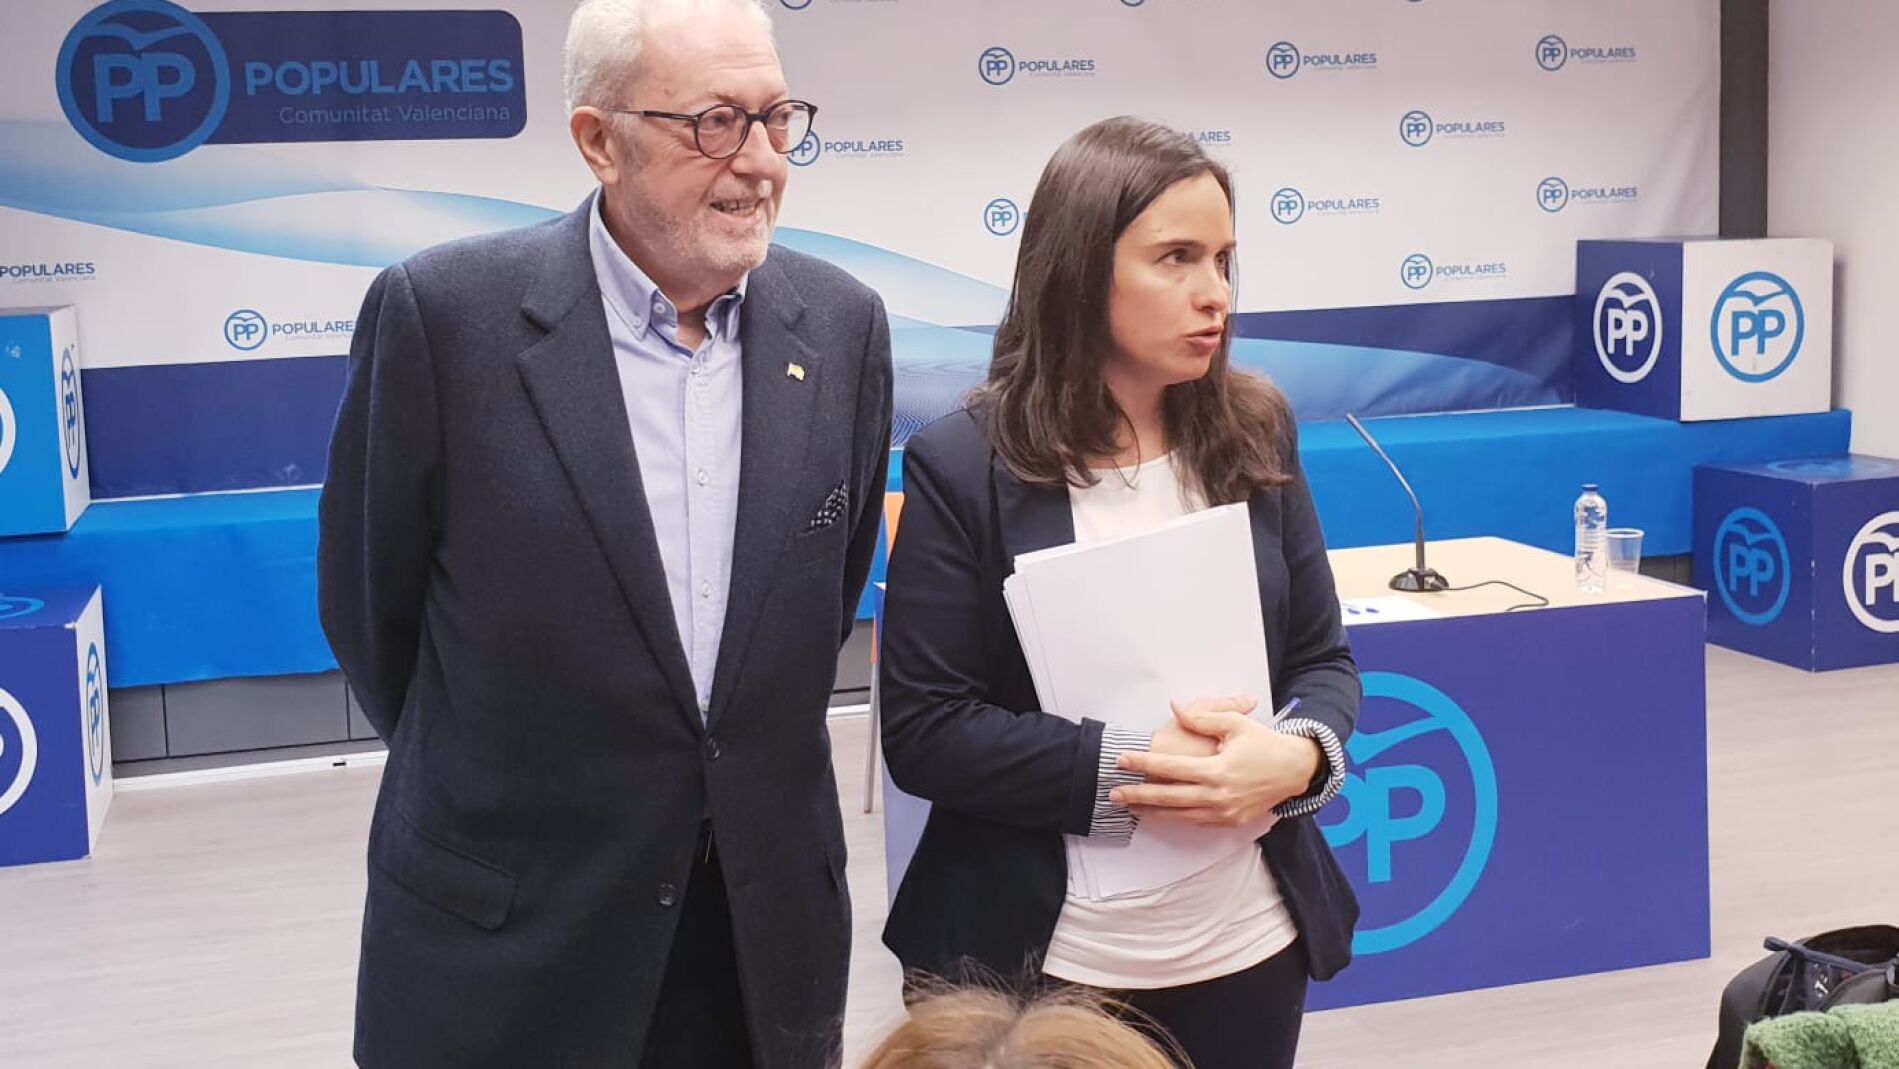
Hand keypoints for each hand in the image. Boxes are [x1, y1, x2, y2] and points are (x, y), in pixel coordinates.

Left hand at [1111, 696, 1321, 826]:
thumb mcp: (1235, 723)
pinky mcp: (1231, 822)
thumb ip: (1202, 717)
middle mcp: (1219, 795)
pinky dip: (1175, 818)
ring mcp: (1225, 812)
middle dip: (1138, 795)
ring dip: (1152, 811)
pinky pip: (1196, 822)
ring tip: (1129, 806)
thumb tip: (1174, 708)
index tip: (1121, 760)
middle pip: (1169, 797)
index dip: (1143, 762)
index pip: (1170, 767)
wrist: (1296, 770)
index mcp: (1217, 770)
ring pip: (1180, 815)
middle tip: (1113, 793)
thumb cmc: (1264, 743)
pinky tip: (1159, 813)